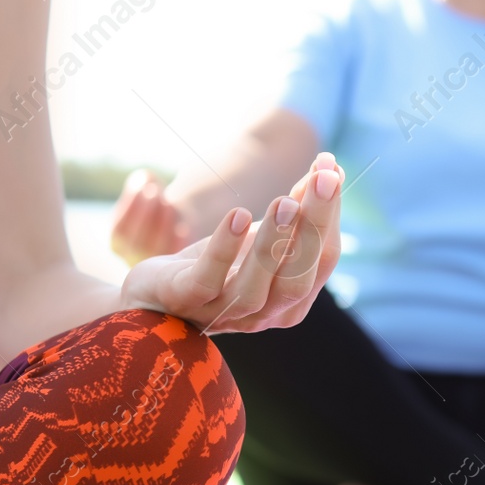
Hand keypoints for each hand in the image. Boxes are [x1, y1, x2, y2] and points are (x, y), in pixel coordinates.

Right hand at [110, 169, 188, 266]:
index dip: (132, 206)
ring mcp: (153, 265)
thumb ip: (141, 181)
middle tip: (156, 193)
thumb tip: (145, 178)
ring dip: (161, 226)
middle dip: (145, 214)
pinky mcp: (173, 267)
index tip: (146, 186)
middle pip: (135, 240)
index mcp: (117, 242)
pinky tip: (184, 229)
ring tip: (170, 205)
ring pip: (154, 250)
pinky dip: (178, 243)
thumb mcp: (146, 187)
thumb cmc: (157, 201)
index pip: (120, 228)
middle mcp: (131, 257)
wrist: (177, 223)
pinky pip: (175, 259)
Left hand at [119, 153, 343, 333]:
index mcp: (289, 302)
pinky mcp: (184, 301)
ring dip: (273, 243)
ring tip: (284, 202)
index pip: (322, 262)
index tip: (331, 170)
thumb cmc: (214, 265)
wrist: (153, 294)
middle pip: (298, 279)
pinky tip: (236, 216)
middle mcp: (262, 315)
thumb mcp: (257, 236)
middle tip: (323, 179)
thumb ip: (294, 211)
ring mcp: (222, 313)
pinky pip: (206, 280)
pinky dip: (223, 250)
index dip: (330, 216)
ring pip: (255, 288)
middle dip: (314, 228)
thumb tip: (328, 169)